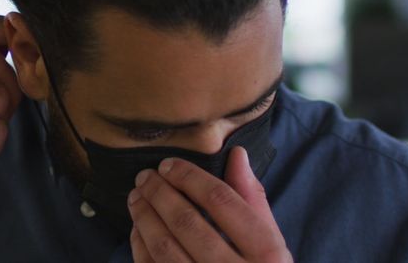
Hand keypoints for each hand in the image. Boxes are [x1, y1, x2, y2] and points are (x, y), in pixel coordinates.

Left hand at [128, 147, 291, 262]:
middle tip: (144, 176)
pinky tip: (138, 228)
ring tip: (136, 196)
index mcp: (265, 252)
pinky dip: (141, 246)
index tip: (168, 164)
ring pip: (165, 248)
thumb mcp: (271, 240)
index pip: (221, 201)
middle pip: (187, 223)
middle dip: (159, 193)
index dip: (189, 177)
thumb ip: (252, 198)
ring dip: (145, 217)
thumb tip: (237, 154)